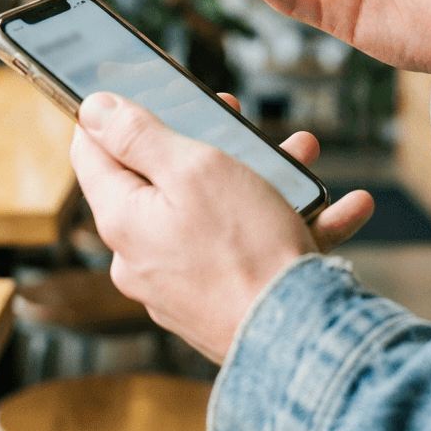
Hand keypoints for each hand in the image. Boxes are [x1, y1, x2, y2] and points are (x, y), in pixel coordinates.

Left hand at [69, 92, 373, 362]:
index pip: (91, 153)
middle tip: (235, 114)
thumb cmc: (245, 250)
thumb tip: (92, 108)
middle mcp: (143, 255)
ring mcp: (182, 281)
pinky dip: (290, 222)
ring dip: (262, 176)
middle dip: (208, 140)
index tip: (134, 91)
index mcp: (123, 219)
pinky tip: (340, 208)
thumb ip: (138, 135)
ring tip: (302, 154)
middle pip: (162, 178)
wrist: (297, 339)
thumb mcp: (192, 168)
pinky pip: (249, 249)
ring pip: (216, 209)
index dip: (108, 116)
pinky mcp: (221, 299)